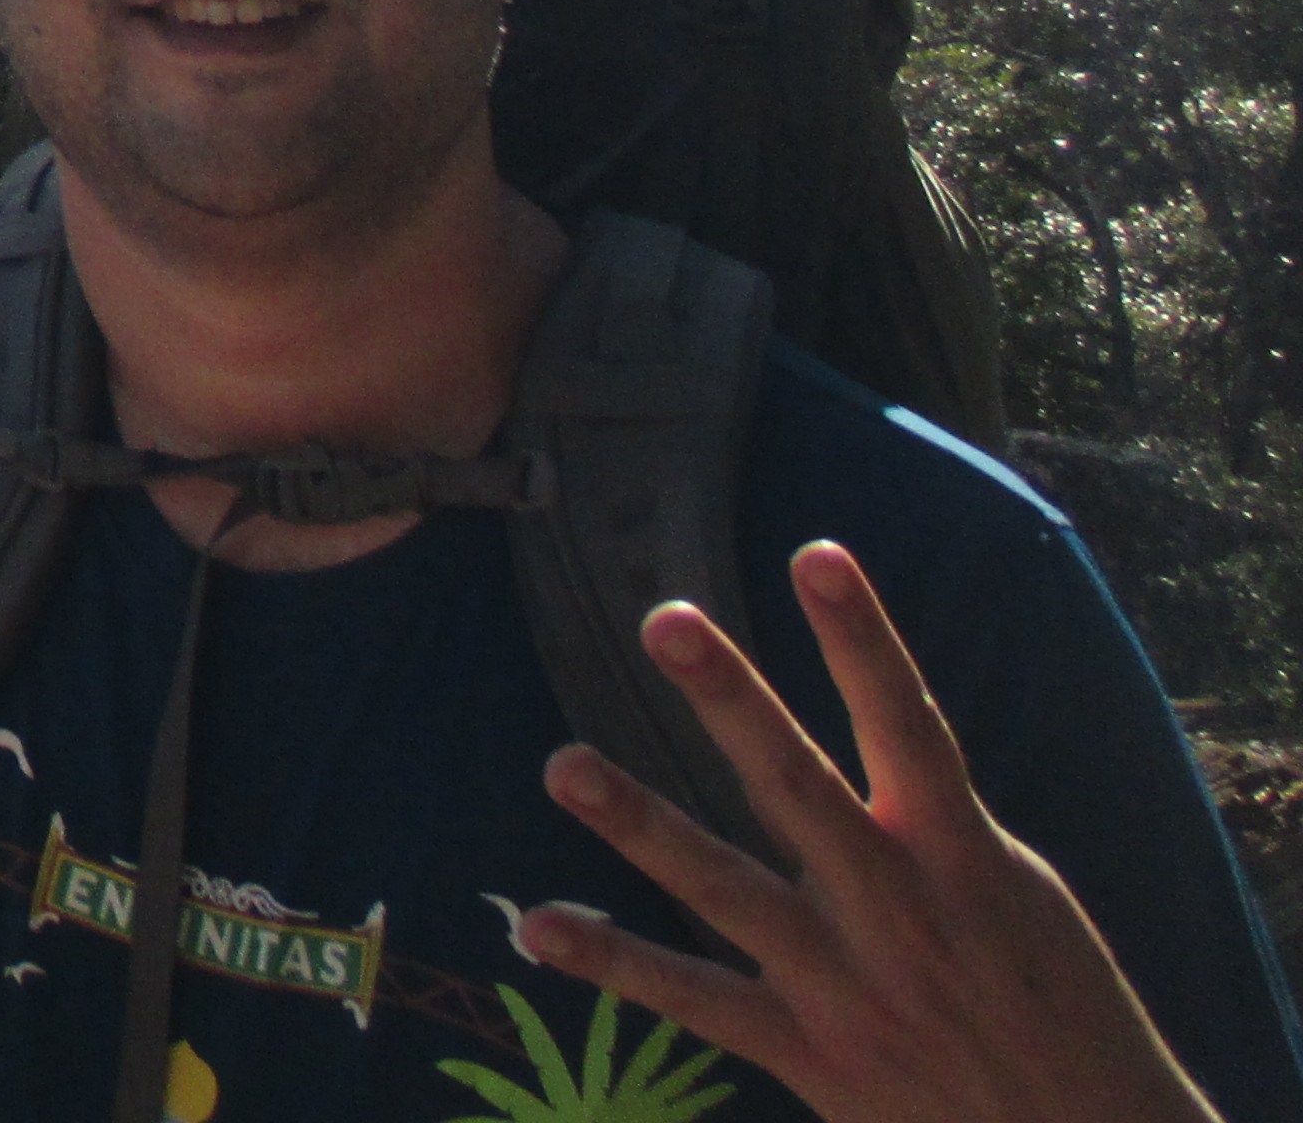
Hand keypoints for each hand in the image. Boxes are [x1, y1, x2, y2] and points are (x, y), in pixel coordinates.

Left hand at [521, 537, 1220, 1122]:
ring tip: (561, 763)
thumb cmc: (1062, 1010)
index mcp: (963, 856)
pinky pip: (697, 1002)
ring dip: (640, 825)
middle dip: (733, 701)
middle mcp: (895, 907)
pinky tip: (540, 928)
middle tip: (664, 619)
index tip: (818, 552)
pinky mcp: (810, 1051)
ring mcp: (844, 979)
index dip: (864, 638)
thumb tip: (884, 747)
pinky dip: (617, 963)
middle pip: (798, 786)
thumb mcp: (1024, 897)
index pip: (910, 723)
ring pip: (726, 888)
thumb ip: (939, 823)